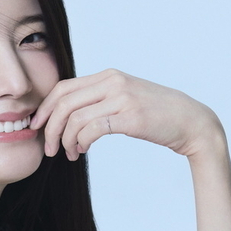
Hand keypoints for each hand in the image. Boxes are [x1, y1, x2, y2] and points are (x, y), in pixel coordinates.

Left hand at [29, 68, 221, 160]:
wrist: (191, 122)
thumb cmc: (157, 114)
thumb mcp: (125, 97)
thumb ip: (101, 98)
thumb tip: (70, 113)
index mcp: (108, 75)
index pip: (63, 88)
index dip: (45, 109)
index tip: (38, 128)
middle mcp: (113, 82)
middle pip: (64, 102)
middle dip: (49, 128)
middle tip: (49, 149)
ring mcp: (122, 98)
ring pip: (75, 118)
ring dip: (65, 140)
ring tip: (70, 154)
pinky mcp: (130, 117)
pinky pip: (92, 129)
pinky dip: (80, 142)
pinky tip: (82, 151)